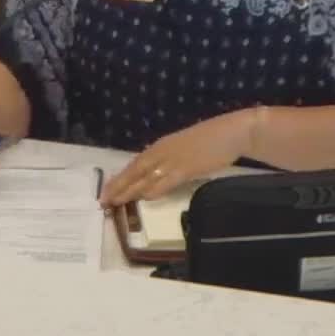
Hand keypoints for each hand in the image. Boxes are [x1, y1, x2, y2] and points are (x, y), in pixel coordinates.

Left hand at [100, 108, 259, 207]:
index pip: (135, 164)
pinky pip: (165, 182)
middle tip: (102, 200)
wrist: (231, 132)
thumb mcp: (185, 146)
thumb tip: (159, 174)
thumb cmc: (212, 138)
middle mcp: (163, 152)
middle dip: (118, 186)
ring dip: (130, 191)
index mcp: (162, 145)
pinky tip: (144, 198)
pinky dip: (153, 190)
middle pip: (135, 171)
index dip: (120, 178)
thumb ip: (171, 158)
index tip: (107, 190)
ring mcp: (174, 160)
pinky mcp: (186, 169)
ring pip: (145, 178)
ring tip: (115, 203)